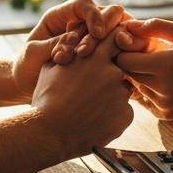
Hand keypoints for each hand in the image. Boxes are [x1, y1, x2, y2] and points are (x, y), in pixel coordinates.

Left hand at [11, 0, 129, 99]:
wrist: (27, 86)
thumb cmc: (26, 68)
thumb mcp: (34, 54)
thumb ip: (54, 44)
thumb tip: (75, 38)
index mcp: (61, 15)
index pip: (84, 4)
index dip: (94, 15)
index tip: (98, 35)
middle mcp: (80, 23)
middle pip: (107, 12)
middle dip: (107, 30)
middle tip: (92, 53)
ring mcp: (93, 38)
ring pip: (117, 30)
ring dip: (115, 45)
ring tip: (105, 65)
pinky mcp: (102, 53)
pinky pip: (120, 48)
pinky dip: (123, 56)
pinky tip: (119, 70)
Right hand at [31, 26, 134, 158]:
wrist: (50, 133)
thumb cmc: (46, 100)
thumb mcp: (50, 69)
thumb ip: (68, 53)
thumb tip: (74, 47)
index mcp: (96, 58)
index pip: (114, 39)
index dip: (113, 44)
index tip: (111, 50)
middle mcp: (114, 73)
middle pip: (119, 68)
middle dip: (109, 75)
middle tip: (91, 89)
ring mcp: (122, 95)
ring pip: (121, 91)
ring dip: (110, 96)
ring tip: (89, 109)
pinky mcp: (126, 116)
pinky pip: (123, 111)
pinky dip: (113, 115)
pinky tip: (95, 121)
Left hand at [113, 19, 172, 120]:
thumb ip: (156, 26)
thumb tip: (129, 25)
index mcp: (164, 65)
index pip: (123, 59)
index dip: (126, 50)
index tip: (139, 45)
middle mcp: (160, 87)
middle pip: (127, 73)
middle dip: (133, 62)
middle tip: (150, 55)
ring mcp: (162, 103)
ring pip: (136, 86)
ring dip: (142, 76)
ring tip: (163, 69)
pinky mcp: (165, 114)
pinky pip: (146, 100)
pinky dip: (151, 90)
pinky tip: (168, 83)